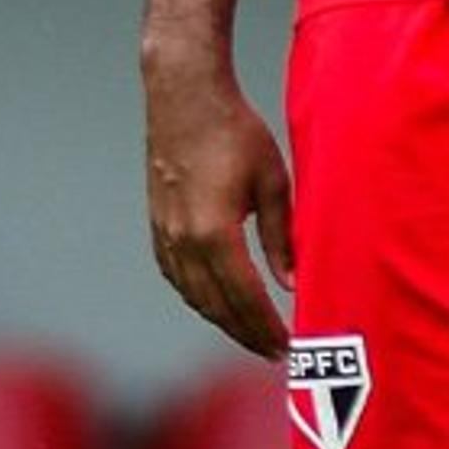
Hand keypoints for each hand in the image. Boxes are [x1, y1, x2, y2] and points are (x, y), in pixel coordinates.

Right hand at [143, 60, 293, 356]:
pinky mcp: (157, 225)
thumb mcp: (272, 182)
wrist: (184, 97)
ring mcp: (165, 234)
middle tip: (273, 352)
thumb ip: (281, 237)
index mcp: (215, 232)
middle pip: (216, 306)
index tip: (287, 347)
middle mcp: (184, 240)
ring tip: (250, 333)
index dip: (266, 327)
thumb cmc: (235, 131)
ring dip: (222, 320)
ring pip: (193, 296)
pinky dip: (198, 298)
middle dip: (246, 333)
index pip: (244, 297)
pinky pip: (176, 278)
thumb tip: (291, 284)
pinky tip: (216, 303)